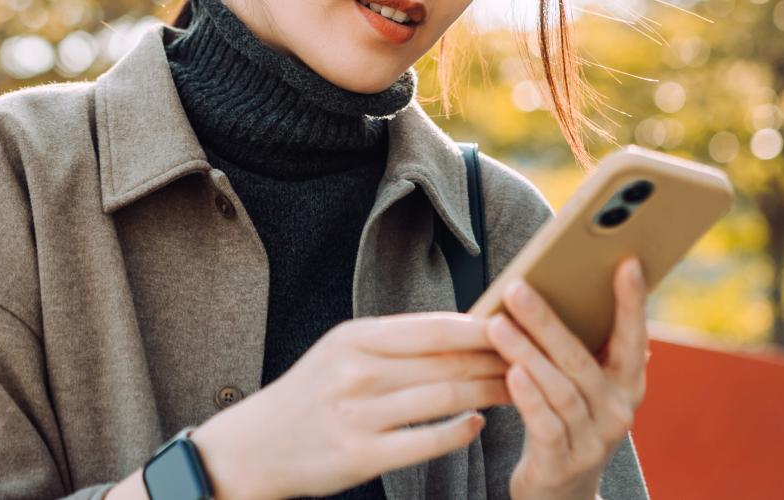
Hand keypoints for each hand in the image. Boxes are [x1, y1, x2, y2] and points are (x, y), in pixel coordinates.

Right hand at [192, 312, 511, 499]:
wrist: (251, 448)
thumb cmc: (308, 396)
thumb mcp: (340, 353)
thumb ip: (392, 342)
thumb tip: (460, 329)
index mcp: (354, 339)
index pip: (434, 328)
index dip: (482, 328)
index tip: (518, 327)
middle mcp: (356, 373)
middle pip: (446, 364)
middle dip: (496, 362)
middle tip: (532, 361)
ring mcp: (358, 416)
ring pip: (444, 400)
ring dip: (488, 395)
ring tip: (516, 391)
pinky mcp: (361, 457)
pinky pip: (427, 442)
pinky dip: (460, 433)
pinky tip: (478, 426)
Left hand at [485, 257, 648, 499]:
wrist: (561, 495)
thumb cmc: (565, 421)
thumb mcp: (580, 387)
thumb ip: (577, 350)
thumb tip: (552, 288)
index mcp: (627, 385)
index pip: (633, 338)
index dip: (631, 302)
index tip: (627, 262)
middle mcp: (617, 411)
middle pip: (581, 359)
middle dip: (547, 321)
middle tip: (516, 287)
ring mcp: (594, 441)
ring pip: (560, 390)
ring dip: (526, 354)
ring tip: (497, 325)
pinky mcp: (564, 465)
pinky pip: (547, 426)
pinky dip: (529, 398)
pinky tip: (511, 373)